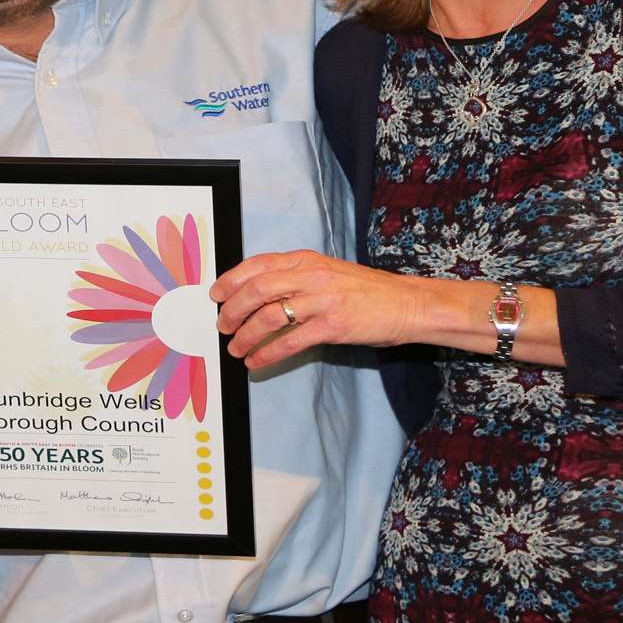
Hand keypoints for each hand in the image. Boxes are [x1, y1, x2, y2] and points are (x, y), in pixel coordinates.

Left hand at [210, 250, 425, 369]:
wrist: (407, 304)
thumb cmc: (367, 291)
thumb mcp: (328, 272)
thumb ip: (296, 277)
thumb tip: (258, 293)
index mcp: (307, 260)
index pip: (257, 264)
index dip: (231, 280)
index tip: (216, 294)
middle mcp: (311, 276)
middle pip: (256, 290)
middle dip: (231, 310)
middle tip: (222, 326)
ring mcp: (322, 300)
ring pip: (268, 317)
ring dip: (245, 335)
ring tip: (236, 348)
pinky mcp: (332, 326)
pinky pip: (289, 342)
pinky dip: (267, 354)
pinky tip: (257, 362)